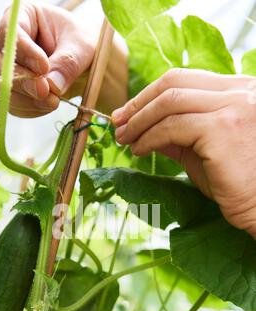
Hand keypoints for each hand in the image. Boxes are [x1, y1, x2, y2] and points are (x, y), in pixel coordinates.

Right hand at [0, 1, 95, 116]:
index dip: (24, 52)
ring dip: (27, 100)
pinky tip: (49, 106)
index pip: (10, 32)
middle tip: (45, 91)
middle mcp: (6, 43)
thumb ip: (67, 63)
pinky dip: (31, 109)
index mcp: (22, 17)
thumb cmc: (81, 45)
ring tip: (54, 101)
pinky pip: (13, 105)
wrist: (84, 64)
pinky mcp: (12, 92)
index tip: (44, 67)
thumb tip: (51, 84)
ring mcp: (5, 69)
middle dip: (21, 81)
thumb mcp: (81, 47)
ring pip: (1, 88)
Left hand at [113, 68, 255, 237]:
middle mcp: (240, 92)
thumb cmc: (238, 184)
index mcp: (239, 90)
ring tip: (124, 138)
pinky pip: (172, 127)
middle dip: (139, 103)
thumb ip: (180, 135)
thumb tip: (146, 130)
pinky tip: (139, 150)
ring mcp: (233, 107)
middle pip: (174, 83)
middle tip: (118, 122)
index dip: (151, 94)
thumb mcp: (205, 151)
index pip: (186, 79)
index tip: (129, 112)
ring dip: (139, 121)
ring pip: (169, 102)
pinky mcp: (222, 129)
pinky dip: (149, 138)